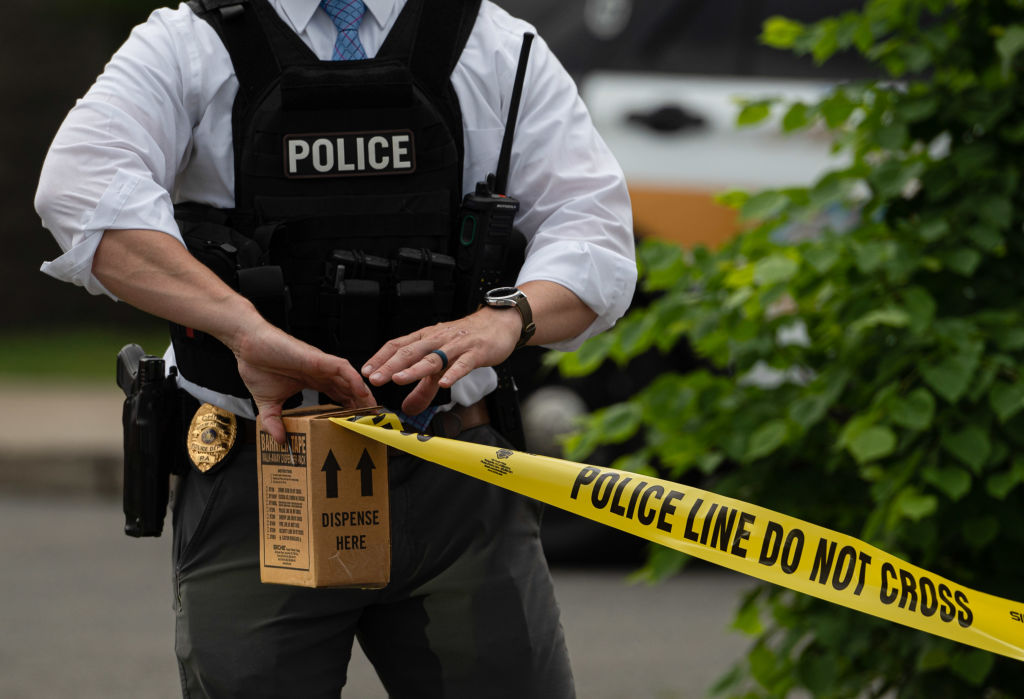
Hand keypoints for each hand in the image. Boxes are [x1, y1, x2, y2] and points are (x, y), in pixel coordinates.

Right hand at [232, 321, 375, 442]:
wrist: (246, 345)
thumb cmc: (257, 366)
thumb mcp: (267, 404)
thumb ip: (274, 422)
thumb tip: (280, 442)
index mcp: (312, 381)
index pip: (338, 396)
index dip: (349, 409)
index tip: (358, 423)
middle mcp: (320, 373)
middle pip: (348, 389)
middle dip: (362, 404)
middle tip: (372, 421)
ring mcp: (320, 365)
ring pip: (349, 379)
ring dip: (363, 394)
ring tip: (373, 410)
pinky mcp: (317, 358)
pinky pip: (341, 368)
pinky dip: (353, 379)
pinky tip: (361, 391)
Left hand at [361, 306, 522, 414]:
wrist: (498, 323)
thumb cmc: (466, 341)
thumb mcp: (442, 364)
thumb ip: (424, 389)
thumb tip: (407, 409)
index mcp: (426, 339)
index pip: (397, 345)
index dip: (381, 358)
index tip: (366, 372)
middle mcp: (437, 339)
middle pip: (410, 351)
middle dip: (391, 365)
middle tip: (375, 379)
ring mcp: (456, 345)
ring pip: (433, 357)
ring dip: (415, 369)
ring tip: (400, 380)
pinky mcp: (476, 352)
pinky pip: (463, 363)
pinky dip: (454, 373)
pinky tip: (445, 383)